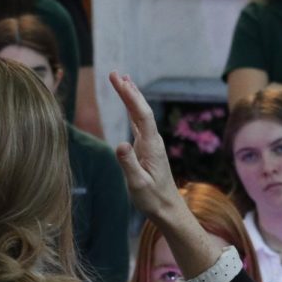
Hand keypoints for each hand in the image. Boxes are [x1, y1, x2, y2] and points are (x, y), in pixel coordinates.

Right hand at [108, 72, 181, 222]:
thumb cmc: (152, 199)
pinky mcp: (147, 148)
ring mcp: (151, 143)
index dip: (129, 95)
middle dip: (128, 90)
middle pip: (140, 109)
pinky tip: (129, 103)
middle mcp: (152, 140)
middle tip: (114, 73)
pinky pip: (139, 123)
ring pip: (140, 114)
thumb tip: (119, 144)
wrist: (167, 208)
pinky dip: (133, 109)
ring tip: (122, 79)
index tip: (117, 80)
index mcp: (150, 145)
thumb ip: (129, 164)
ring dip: (131, 96)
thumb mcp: (138, 184)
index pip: (140, 114)